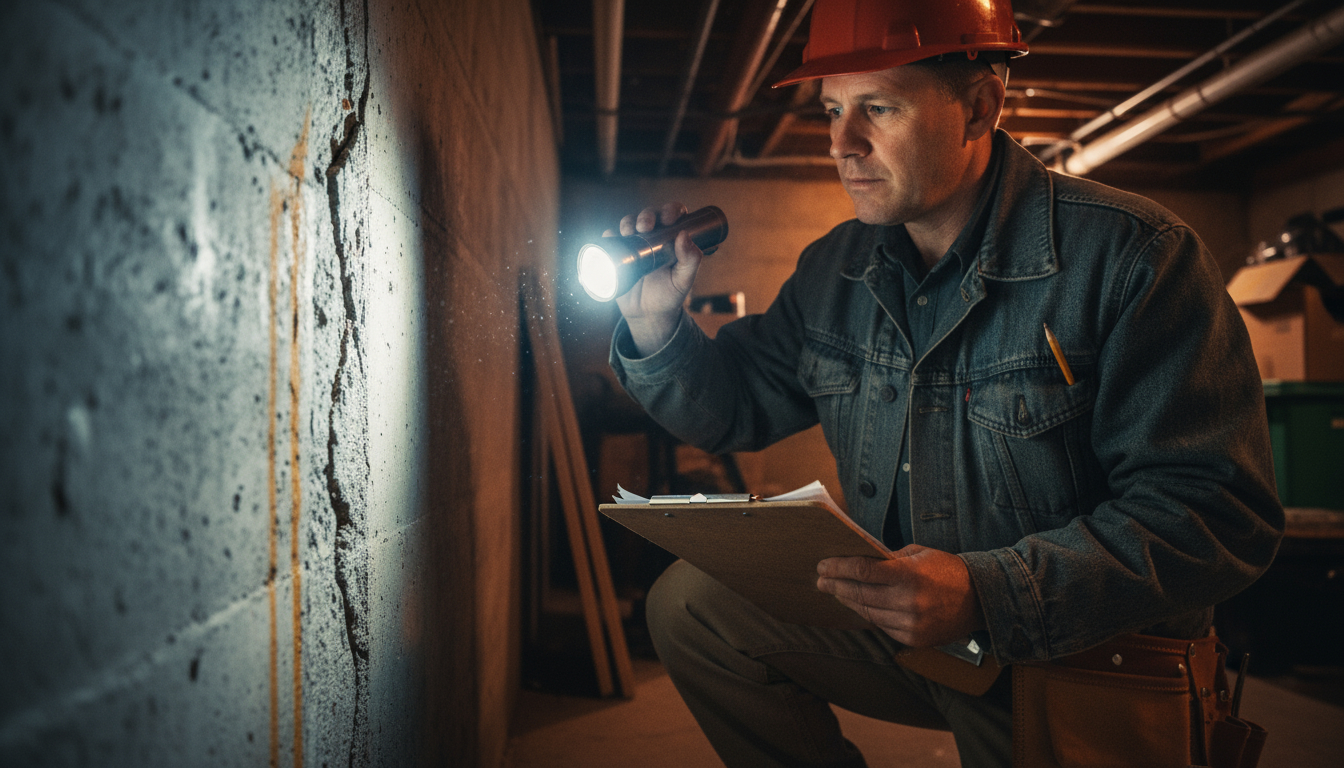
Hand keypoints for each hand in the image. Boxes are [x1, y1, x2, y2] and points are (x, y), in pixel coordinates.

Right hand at [607, 202, 703, 355]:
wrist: (647, 314)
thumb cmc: (670, 295)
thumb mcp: (684, 280)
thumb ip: (691, 260)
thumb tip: (684, 234)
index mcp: (673, 237)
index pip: (673, 214)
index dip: (670, 210)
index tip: (668, 220)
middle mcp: (653, 236)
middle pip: (649, 215)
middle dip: (646, 215)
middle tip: (645, 226)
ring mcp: (634, 244)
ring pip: (629, 223)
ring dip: (627, 222)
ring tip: (628, 232)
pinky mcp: (617, 253)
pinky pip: (610, 239)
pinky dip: (609, 235)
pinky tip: (610, 236)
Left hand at [816, 544, 986, 647]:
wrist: (981, 599)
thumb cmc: (947, 570)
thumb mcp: (918, 554)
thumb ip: (888, 559)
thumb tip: (856, 562)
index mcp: (909, 575)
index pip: (862, 571)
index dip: (838, 568)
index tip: (823, 565)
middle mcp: (908, 602)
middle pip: (860, 593)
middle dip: (836, 585)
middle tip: (820, 580)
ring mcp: (911, 623)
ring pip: (868, 612)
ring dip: (848, 601)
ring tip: (835, 591)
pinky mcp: (914, 639)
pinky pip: (882, 625)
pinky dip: (868, 614)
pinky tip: (858, 605)